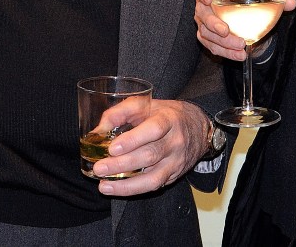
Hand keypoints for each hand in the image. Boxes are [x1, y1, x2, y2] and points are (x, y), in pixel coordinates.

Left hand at [93, 99, 209, 195]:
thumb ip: (120, 112)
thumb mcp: (146, 104)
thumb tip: (98, 130)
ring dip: (126, 185)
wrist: (197, 128)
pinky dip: (133, 190)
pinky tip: (115, 189)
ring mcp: (175, 162)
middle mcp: (175, 142)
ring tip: (103, 185)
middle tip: (99, 168)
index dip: (133, 140)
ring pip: (153, 178)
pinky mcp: (173, 176)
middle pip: (150, 156)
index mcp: (169, 119)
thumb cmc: (165, 114)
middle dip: (122, 164)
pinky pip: (153, 186)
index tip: (112, 148)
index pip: (154, 130)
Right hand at [194, 0, 295, 60]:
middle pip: (203, 12)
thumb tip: (290, 1)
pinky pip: (211, 45)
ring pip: (206, 32)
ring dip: (222, 41)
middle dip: (213, 23)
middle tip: (226, 31)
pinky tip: (237, 55)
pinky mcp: (206, 34)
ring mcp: (203, 19)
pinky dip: (224, 52)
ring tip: (239, 46)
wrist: (240, 9)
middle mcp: (204, 3)